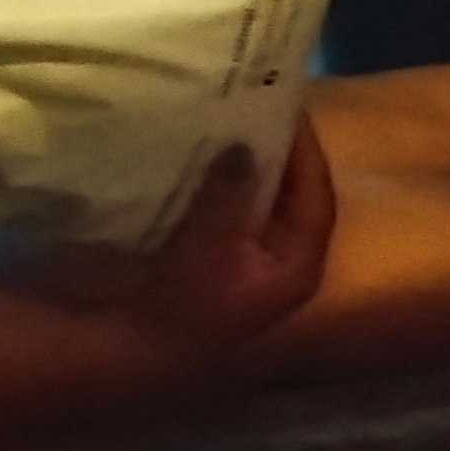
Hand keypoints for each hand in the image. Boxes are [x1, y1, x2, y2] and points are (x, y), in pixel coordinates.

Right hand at [122, 120, 337, 358]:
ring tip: (233, 114)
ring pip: (262, 199)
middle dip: (277, 149)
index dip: (306, 148)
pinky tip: (205, 150)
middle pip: (293, 193)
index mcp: (298, 266)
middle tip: (259, 99)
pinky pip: (233, 208)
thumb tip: (245, 142)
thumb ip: (229, 191)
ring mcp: (252, 263)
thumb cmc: (178, 305)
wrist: (131, 351)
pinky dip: (223, 181)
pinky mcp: (221, 260)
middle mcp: (283, 263)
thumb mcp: (207, 245)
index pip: (318, 193)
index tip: (288, 103)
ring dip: (249, 162)